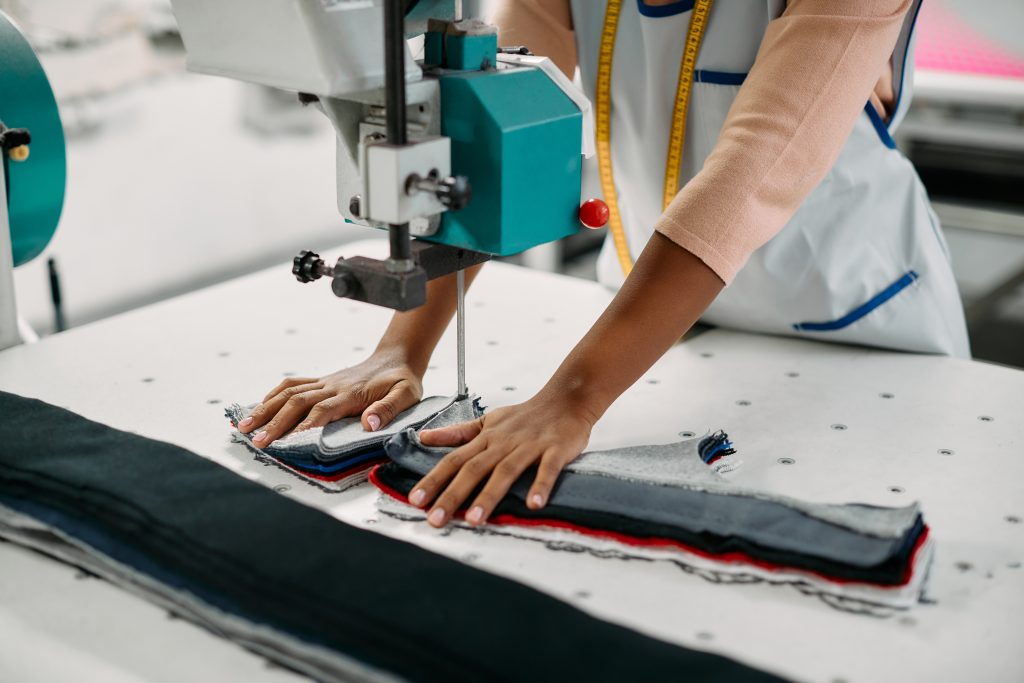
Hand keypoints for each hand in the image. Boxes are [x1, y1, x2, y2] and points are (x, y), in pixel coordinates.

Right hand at [237, 349, 422, 446]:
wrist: (396, 358)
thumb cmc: (403, 381)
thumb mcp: (407, 395)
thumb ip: (389, 408)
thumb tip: (369, 423)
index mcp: (352, 394)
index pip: (322, 410)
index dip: (304, 426)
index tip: (287, 442)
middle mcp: (333, 386)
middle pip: (297, 402)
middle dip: (275, 422)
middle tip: (256, 441)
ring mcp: (324, 382)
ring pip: (289, 392)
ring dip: (265, 408)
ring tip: (244, 426)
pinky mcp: (321, 381)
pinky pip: (292, 384)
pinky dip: (273, 395)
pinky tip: (259, 407)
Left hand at [408, 391, 594, 527]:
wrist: (566, 398)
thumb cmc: (525, 415)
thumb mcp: (488, 421)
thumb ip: (457, 432)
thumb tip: (423, 437)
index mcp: (486, 438)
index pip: (454, 460)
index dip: (434, 479)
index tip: (415, 500)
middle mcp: (504, 443)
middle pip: (474, 468)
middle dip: (453, 494)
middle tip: (435, 519)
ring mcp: (530, 446)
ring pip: (506, 471)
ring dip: (489, 495)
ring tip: (474, 520)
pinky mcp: (556, 449)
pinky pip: (547, 468)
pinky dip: (541, 485)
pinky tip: (534, 505)